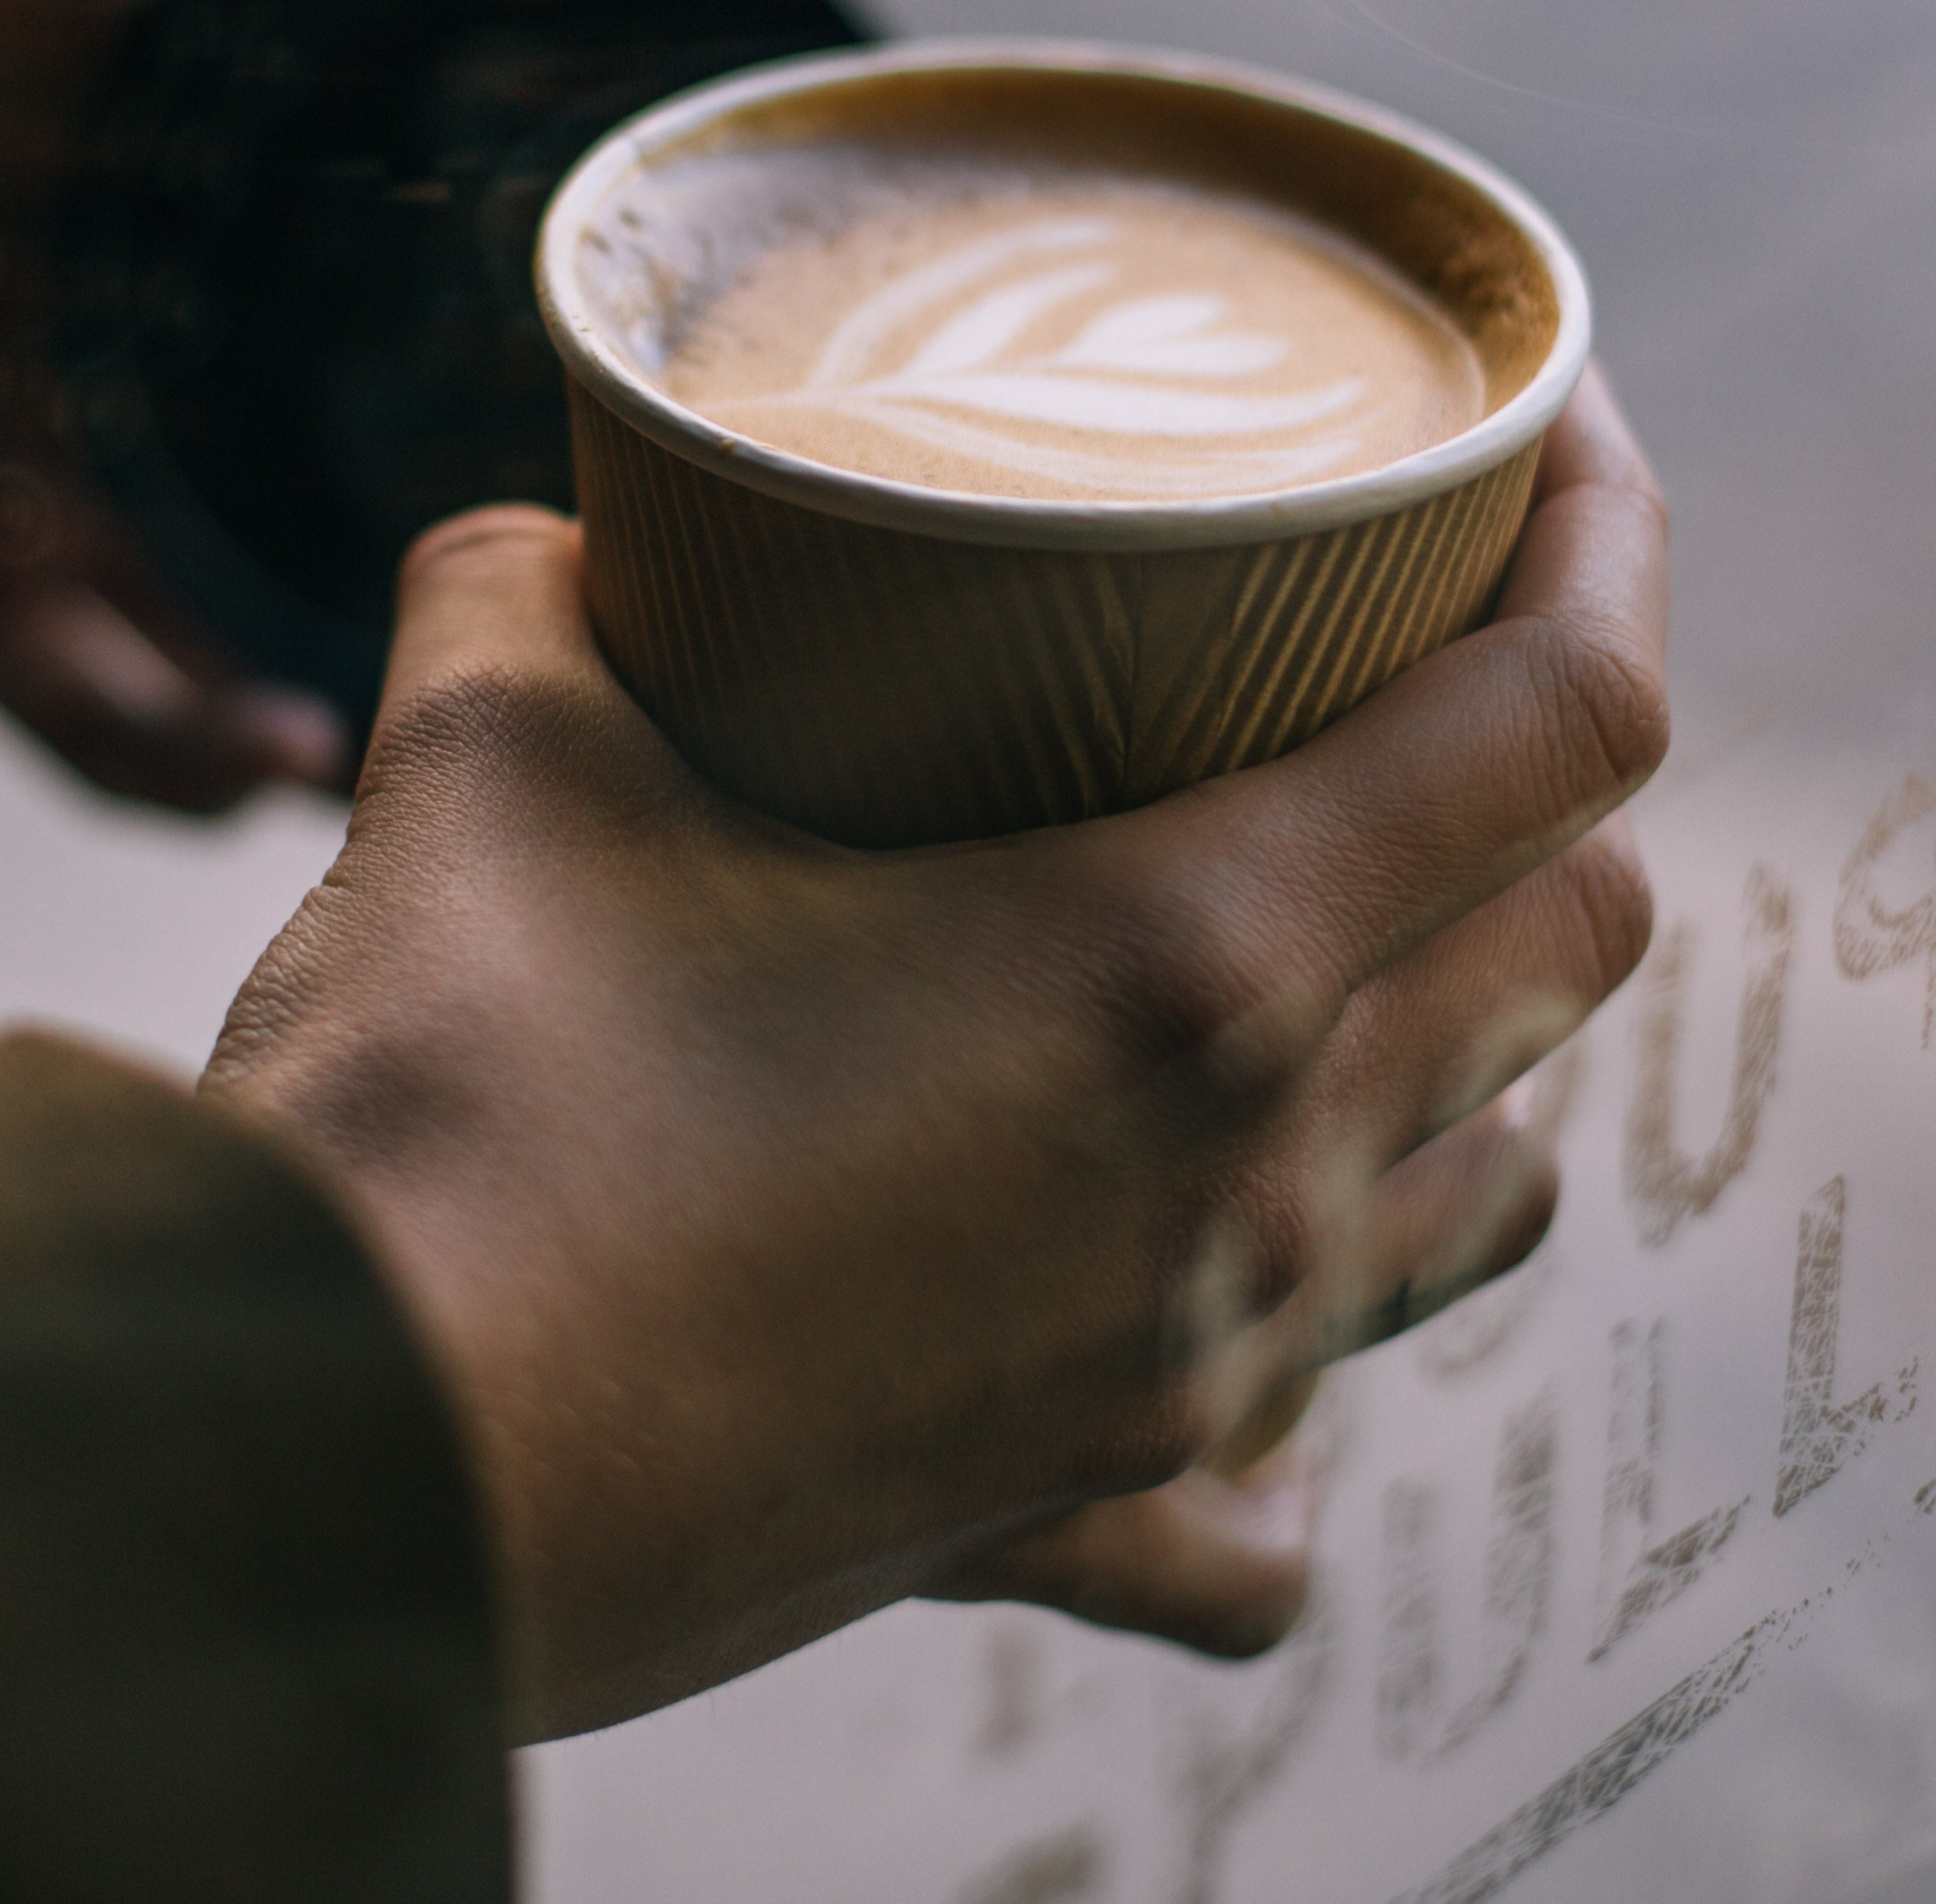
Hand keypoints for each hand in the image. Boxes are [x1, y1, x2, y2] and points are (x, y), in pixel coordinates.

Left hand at [0, 0, 733, 810]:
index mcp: (230, 188)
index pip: (441, 315)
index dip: (561, 383)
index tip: (696, 431)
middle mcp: (157, 346)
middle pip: (353, 506)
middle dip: (470, 596)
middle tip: (610, 639)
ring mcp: (41, 464)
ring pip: (227, 642)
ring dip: (331, 709)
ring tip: (441, 735)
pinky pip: (65, 697)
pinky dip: (161, 748)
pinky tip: (259, 756)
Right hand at [202, 374, 1667, 1736]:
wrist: (325, 1477)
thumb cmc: (443, 1121)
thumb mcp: (488, 762)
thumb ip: (535, 586)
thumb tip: (551, 529)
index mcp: (1183, 958)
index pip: (1564, 714)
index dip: (1610, 527)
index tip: (1551, 420)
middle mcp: (1247, 1178)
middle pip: (1576, 935)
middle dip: (1538, 767)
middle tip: (1401, 655)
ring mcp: (1178, 1373)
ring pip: (1483, 1194)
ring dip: (1465, 1046)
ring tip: (1336, 949)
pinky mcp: (1070, 1514)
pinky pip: (1276, 1488)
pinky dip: (1292, 1385)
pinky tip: (1206, 1310)